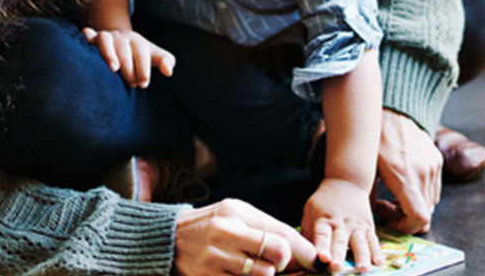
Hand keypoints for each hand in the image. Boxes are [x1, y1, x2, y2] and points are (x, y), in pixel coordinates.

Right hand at [82, 27, 174, 87]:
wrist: (124, 42)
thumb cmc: (140, 55)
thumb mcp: (154, 56)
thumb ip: (165, 61)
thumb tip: (169, 71)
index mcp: (138, 42)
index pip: (142, 53)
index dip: (143, 68)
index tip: (143, 84)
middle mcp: (122, 37)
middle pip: (124, 50)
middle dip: (129, 68)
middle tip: (131, 83)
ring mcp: (108, 37)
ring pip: (106, 41)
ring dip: (109, 53)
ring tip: (113, 68)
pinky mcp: (95, 39)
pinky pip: (90, 35)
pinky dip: (87, 35)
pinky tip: (85, 36)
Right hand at [174, 198, 316, 275]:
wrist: (169, 239)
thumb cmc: (212, 225)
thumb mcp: (237, 214)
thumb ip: (267, 227)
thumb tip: (301, 251)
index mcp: (236, 214)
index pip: (280, 234)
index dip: (303, 251)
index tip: (315, 261)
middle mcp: (225, 234)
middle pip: (276, 254)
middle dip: (286, 263)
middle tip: (279, 264)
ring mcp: (215, 259)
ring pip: (263, 275)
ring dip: (266, 274)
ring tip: (254, 267)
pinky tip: (240, 273)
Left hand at [301, 178, 383, 272]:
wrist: (346, 181)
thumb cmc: (324, 202)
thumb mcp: (310, 212)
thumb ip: (308, 234)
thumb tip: (301, 256)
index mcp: (323, 219)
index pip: (322, 234)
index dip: (322, 246)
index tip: (322, 258)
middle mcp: (340, 223)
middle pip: (339, 241)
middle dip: (338, 255)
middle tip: (337, 268)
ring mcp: (356, 225)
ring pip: (360, 242)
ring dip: (362, 257)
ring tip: (363, 269)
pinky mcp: (368, 227)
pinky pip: (373, 241)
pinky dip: (376, 252)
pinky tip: (379, 263)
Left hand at [373, 108, 441, 233]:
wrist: (392, 109)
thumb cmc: (374, 137)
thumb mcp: (365, 167)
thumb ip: (367, 196)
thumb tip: (366, 219)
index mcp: (404, 175)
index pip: (418, 217)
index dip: (404, 227)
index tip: (386, 217)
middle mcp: (423, 172)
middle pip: (425, 214)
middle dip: (404, 218)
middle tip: (385, 206)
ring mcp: (433, 166)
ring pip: (430, 203)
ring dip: (413, 207)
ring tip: (392, 195)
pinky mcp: (437, 160)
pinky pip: (433, 189)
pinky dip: (420, 195)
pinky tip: (403, 184)